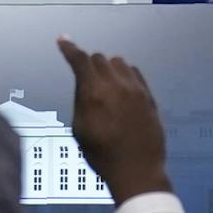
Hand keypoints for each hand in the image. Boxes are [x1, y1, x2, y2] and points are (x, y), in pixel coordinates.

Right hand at [57, 38, 171, 201]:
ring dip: (109, 69)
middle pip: (99, 58)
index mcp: (94, 93)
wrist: (137, 170)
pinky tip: (122, 90)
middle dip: (89, 65)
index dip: (69, 49)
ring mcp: (136, 89)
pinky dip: (125, 76)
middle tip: (88, 81)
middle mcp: (116, 85)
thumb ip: (80, 100)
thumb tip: (83, 83)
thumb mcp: (80, 129)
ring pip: (119, 62)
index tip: (63, 41)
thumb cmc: (103, 154)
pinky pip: (135, 73)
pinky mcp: (149, 96)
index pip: (80, 60)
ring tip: (107, 87)